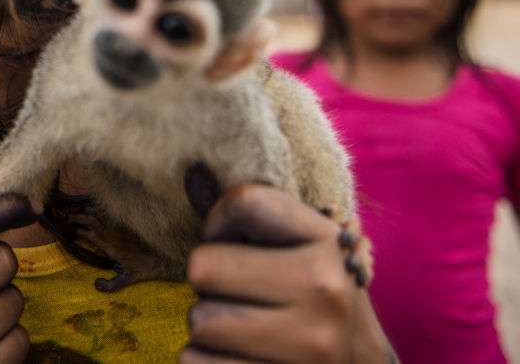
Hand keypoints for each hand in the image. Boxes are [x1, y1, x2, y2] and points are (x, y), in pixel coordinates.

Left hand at [180, 181, 391, 363]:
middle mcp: (323, 291)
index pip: (244, 202)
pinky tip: (242, 358)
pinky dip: (205, 362)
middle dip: (209, 284)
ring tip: (245, 332)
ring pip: (199, 322)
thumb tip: (192, 176)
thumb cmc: (312, 300)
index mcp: (327, 244)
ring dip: (208, 330)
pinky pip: (194, 363)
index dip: (220, 222)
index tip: (233, 243)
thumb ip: (252, 219)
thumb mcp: (302, 250)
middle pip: (203, 268)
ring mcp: (306, 346)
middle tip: (239, 297)